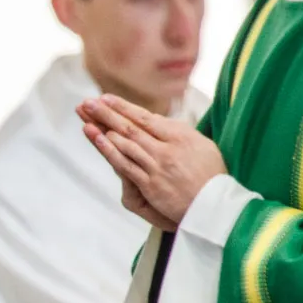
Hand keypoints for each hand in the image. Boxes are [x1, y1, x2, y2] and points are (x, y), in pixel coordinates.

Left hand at [79, 94, 225, 226]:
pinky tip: (98, 139)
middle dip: (107, 113)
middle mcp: (168, 148)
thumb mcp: (202, 145)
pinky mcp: (150, 184)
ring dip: (104, 128)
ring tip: (87, 116)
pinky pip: (126, 165)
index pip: (146, 118)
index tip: (106, 98)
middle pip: (131, 127)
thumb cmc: (210, 174)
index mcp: (181, 136)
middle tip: (88, 102)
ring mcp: (158, 166)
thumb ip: (178, 132)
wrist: (216, 205)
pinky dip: (111, 151)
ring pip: (126, 143)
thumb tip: (157, 121)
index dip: (124, 107)